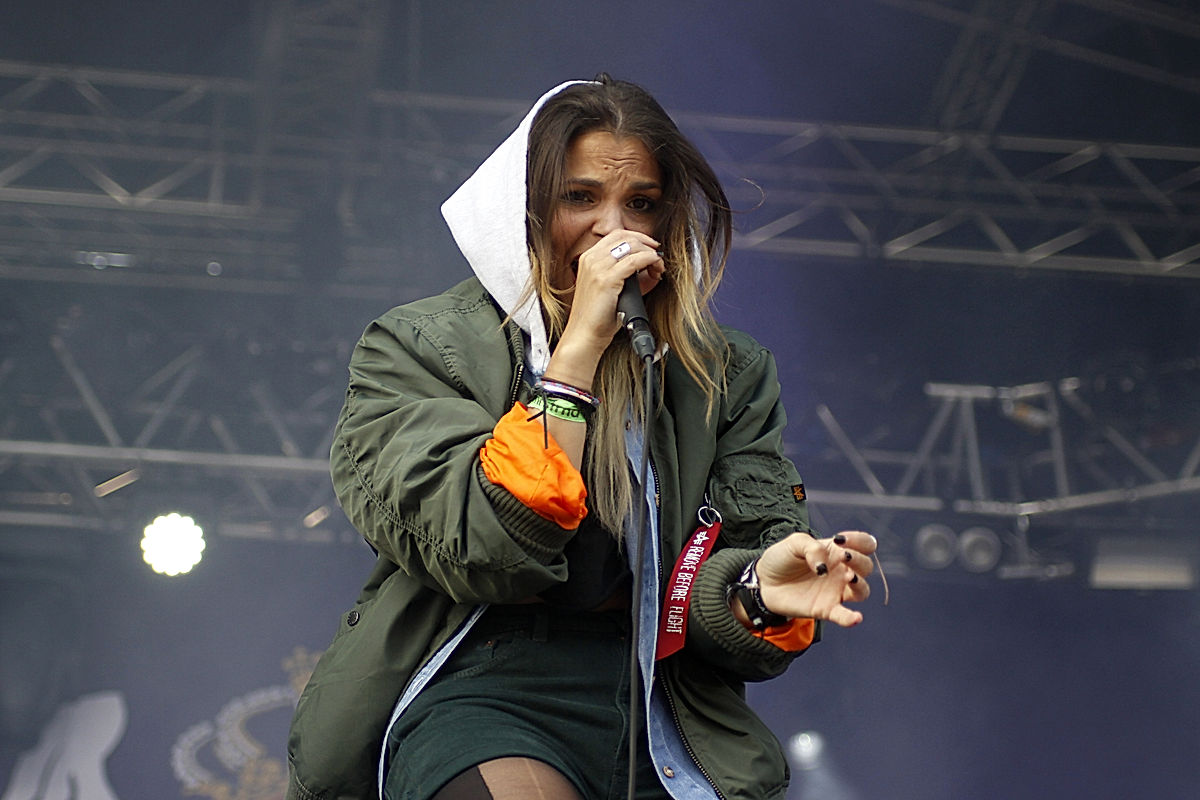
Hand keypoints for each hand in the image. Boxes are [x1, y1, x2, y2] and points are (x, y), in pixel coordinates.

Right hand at [560, 230, 664, 352]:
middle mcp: (590, 259)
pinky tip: (655, 267)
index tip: (650, 248)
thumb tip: (648, 268)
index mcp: (588, 259)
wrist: (584, 335)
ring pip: (631, 245)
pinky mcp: (606, 280)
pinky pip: (634, 261)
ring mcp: (597, 268)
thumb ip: (624, 275)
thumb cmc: (597, 318)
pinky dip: (649, 260)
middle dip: (646, 242)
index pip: (616, 235)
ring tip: (658, 266)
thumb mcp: (609, 289)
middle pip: (624, 236)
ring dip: (650, 252)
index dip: (636, 238)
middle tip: (657, 254)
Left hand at [753, 531, 875, 627]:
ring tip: (849, 577)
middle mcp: (841, 571)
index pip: (864, 544)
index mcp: (836, 551)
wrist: (764, 582)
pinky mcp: (826, 609)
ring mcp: (835, 591)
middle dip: (859, 560)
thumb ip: (812, 548)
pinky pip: (844, 616)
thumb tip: (824, 567)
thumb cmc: (782, 559)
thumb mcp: (794, 543)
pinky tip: (856, 618)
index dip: (859, 540)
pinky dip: (851, 618)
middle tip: (843, 556)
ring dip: (860, 584)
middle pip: (866, 566)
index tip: (840, 540)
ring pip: (862, 590)